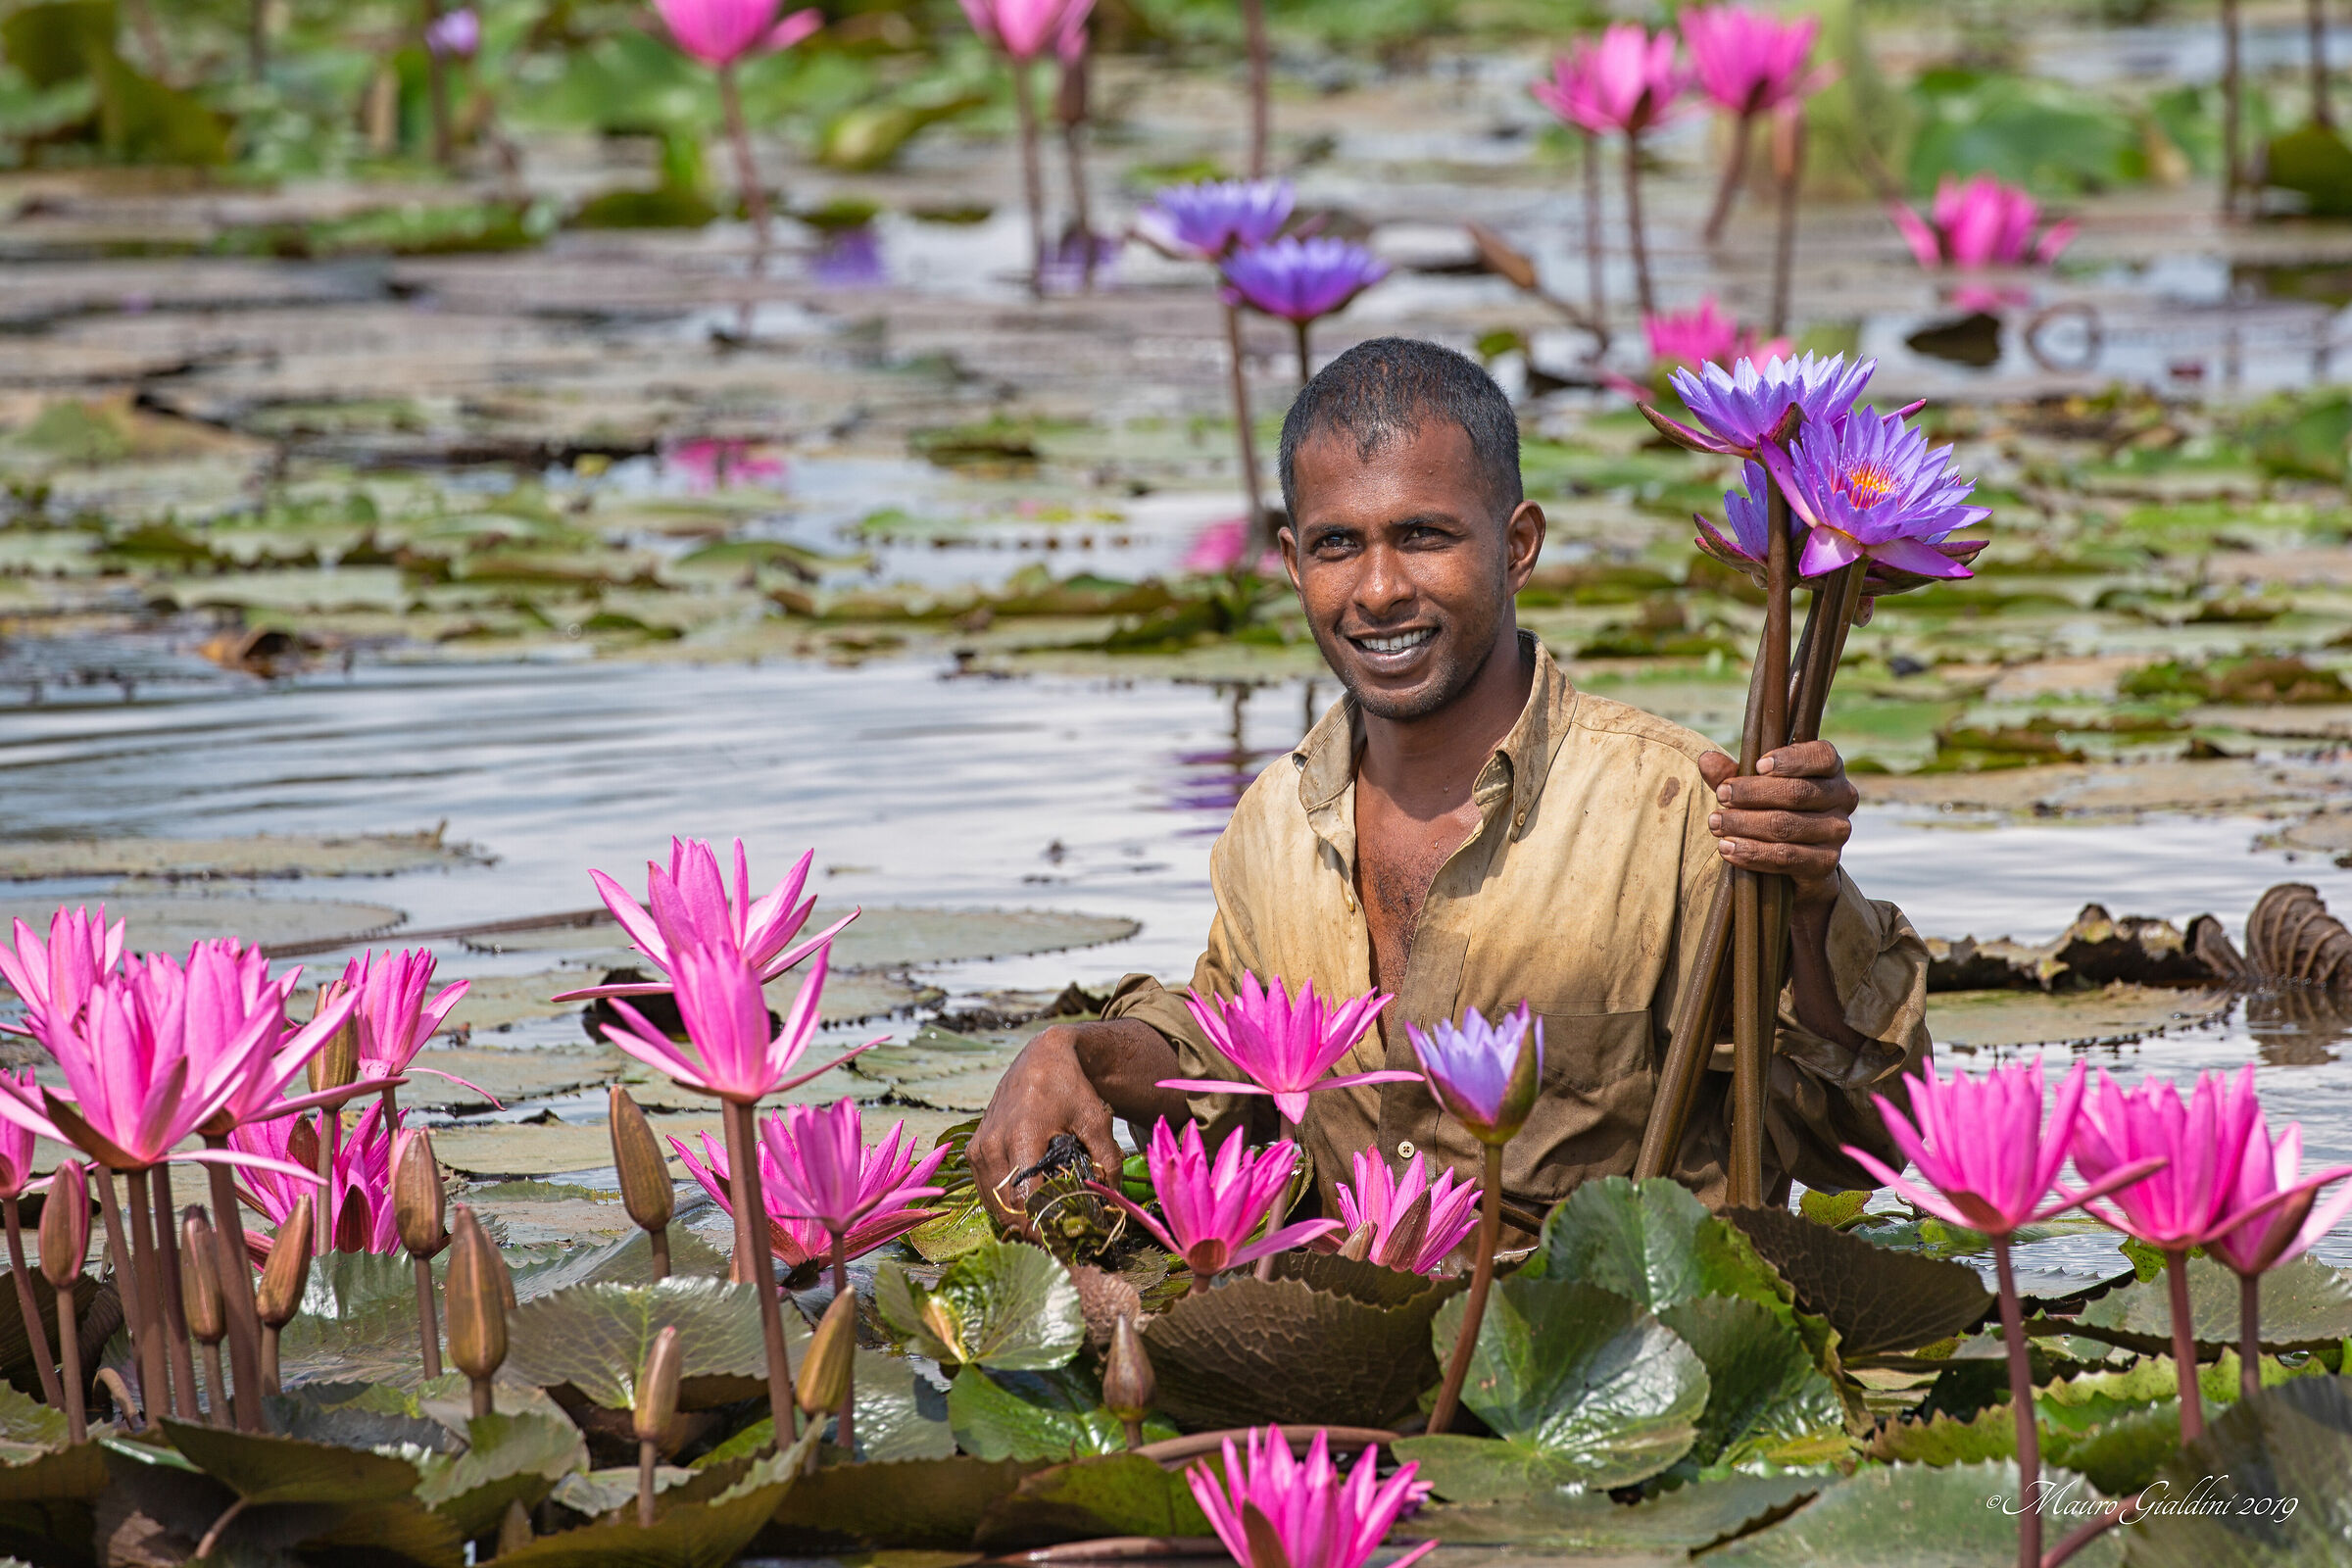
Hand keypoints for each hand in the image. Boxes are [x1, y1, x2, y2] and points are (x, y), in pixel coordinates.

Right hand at [968, 1025, 1125, 1230]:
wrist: (1040, 1058)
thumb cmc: (1070, 1088)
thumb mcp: (1096, 1120)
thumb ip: (1108, 1160)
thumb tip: (1113, 1201)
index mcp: (1023, 1136)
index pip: (1023, 1199)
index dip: (1041, 1226)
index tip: (1061, 1241)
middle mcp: (994, 1144)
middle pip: (1005, 1208)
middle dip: (1030, 1230)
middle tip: (1056, 1241)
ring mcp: (979, 1148)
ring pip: (992, 1204)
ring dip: (1014, 1220)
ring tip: (1043, 1227)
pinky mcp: (974, 1150)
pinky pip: (985, 1190)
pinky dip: (1002, 1204)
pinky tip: (1026, 1207)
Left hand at [1696, 739, 1859, 907]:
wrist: (1794, 860)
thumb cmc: (1773, 808)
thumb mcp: (1753, 787)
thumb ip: (1731, 773)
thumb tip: (1706, 760)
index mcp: (1830, 768)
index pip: (1821, 756)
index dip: (1790, 759)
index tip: (1758, 764)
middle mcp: (1842, 797)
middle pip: (1796, 793)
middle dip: (1752, 794)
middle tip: (1721, 796)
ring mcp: (1837, 831)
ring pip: (1786, 825)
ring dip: (1745, 825)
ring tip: (1716, 824)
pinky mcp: (1826, 862)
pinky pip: (1785, 857)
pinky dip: (1752, 853)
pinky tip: (1727, 849)